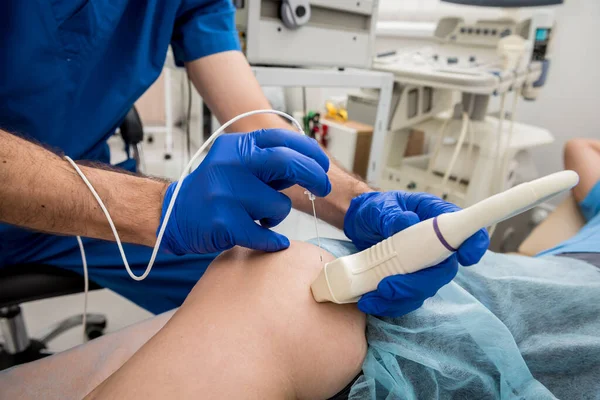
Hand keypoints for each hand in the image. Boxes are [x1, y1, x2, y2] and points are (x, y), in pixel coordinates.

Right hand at [160, 129, 330, 253]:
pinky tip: (271, 240)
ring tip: (259, 217)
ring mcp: (226, 193)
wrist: (173, 215)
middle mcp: (230, 164)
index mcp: (236, 146)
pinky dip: (274, 240)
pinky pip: (266, 234)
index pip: (282, 139)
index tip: (322, 165)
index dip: (309, 151)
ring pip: (278, 204)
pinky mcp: (224, 222)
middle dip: (312, 175)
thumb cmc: (214, 191)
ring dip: (277, 215)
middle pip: (286, 162)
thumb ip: (268, 164)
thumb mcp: (238, 165)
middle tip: (322, 188)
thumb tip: (309, 165)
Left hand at [344, 191, 488, 316]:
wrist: (360, 224)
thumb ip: (392, 215)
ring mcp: (425, 264)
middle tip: (387, 287)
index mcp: (437, 218)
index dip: (473, 246)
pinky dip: (390, 304)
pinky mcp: (410, 279)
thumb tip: (407, 222)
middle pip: (444, 272)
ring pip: (425, 289)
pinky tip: (371, 302)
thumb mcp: (380, 206)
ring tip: (370, 299)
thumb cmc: (376, 208)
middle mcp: (437, 245)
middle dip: (418, 285)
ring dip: (399, 299)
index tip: (465, 258)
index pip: (469, 232)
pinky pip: (408, 298)